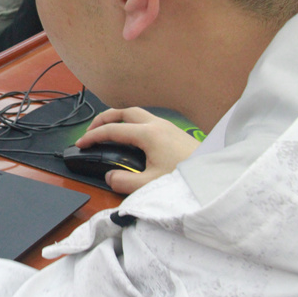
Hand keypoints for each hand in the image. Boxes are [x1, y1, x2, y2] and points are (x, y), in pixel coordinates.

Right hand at [76, 107, 200, 193]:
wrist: (217, 177)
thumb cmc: (188, 178)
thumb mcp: (151, 185)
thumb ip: (124, 182)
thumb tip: (111, 177)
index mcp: (149, 134)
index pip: (112, 130)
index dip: (92, 136)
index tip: (81, 143)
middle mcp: (158, 125)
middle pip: (124, 112)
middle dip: (104, 118)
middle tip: (91, 130)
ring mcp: (168, 127)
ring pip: (136, 114)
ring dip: (119, 119)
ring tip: (109, 130)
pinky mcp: (175, 133)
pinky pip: (147, 120)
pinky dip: (132, 124)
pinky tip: (133, 138)